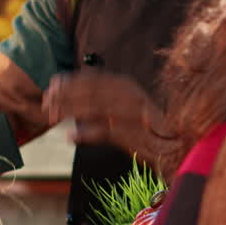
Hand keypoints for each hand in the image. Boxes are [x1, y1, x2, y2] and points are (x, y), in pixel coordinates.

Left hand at [42, 72, 173, 163]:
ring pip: (95, 107)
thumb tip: (72, 100)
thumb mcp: (127, 107)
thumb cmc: (150, 129)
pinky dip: (86, 134)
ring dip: (71, 111)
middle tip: (46, 102)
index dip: (70, 81)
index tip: (52, 85)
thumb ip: (104, 101)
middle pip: (91, 91)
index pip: (94, 78)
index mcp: (128, 87)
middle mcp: (131, 96)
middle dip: (65, 95)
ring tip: (53, 117)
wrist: (179, 146)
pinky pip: (105, 132)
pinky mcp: (135, 135)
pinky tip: (70, 136)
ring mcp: (134, 114)